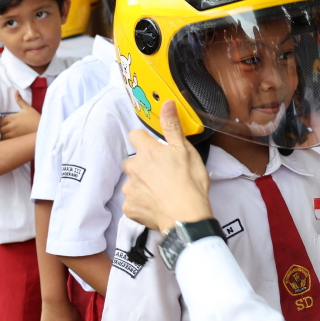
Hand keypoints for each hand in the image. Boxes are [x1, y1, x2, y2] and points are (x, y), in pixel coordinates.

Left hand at [0, 91, 40, 138]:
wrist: (43, 129)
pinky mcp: (16, 140)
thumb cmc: (36, 118)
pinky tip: (4, 140)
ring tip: (0, 134)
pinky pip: (5, 141)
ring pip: (0, 135)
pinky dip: (3, 141)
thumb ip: (20, 100)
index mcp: (12, 118)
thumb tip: (15, 91)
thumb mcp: (28, 108)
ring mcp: (13, 134)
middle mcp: (11, 126)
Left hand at [122, 100, 211, 233]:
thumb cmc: (189, 183)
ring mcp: (130, 189)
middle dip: (143, 165)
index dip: (144, 140)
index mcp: (147, 152)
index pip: (135, 135)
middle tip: (162, 173)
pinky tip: (155, 204)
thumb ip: (172, 126)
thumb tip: (166, 103)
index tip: (155, 148)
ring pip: (132, 182)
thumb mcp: (185, 150)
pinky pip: (132, 202)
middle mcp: (134, 168)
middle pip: (132, 161)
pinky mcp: (130, 208)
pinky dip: (141, 203)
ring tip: (161, 191)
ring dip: (142, 184)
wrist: (186, 217)